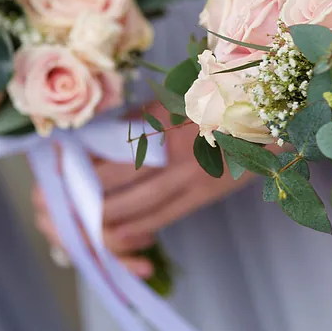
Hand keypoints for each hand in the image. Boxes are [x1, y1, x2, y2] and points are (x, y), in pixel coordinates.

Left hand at [33, 103, 252, 277]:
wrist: (268, 117)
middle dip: (86, 194)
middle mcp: (173, 149)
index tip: (64, 170)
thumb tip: (106, 133)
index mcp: (164, 119)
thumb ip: (143, 114)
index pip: (110, 149)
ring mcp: (191, 174)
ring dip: (106, 216)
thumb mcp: (180, 96)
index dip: (83, 164)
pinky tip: (120, 234)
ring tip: (85, 221)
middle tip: (64, 203)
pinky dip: (139, 227)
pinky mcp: (206, 193)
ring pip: (137, 204)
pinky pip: (164, 215)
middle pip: (117, 180)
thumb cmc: (222, 99)